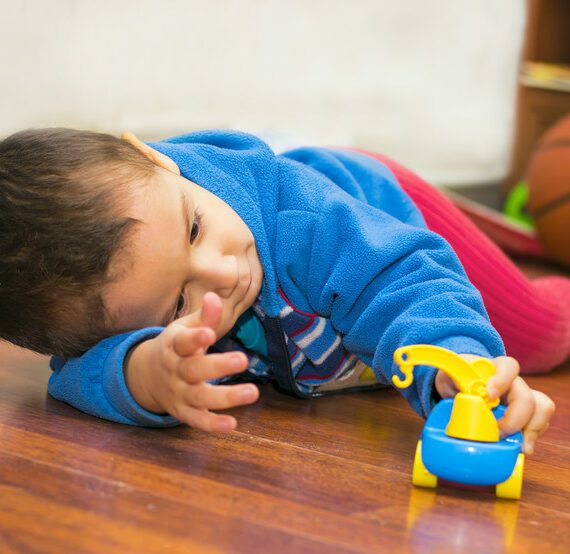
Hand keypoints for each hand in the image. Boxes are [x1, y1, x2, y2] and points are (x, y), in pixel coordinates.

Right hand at [125, 292, 258, 431]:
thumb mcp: (185, 328)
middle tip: (243, 360)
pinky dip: (213, 425)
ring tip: (252, 393)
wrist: (147, 375)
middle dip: (218, 366)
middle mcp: (174, 370)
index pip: (183, 342)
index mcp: (174, 346)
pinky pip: (197, 421)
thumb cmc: (177, 345)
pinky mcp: (183, 412)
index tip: (210, 333)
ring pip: (200, 398)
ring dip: (226, 397)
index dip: (195, 338)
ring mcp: (178, 393)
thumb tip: (214, 297)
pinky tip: (232, 425)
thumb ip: (204, 316)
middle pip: (194, 370)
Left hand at [434, 355, 554, 453]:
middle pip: (526, 396)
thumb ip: (453, 381)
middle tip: (498, 432)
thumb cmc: (456, 380)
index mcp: (495, 369)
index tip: (490, 395)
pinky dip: (532, 436)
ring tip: (520, 445)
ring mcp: (522, 398)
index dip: (502, 380)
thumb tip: (464, 393)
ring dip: (532, 429)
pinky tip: (521, 446)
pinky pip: (538, 424)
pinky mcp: (525, 415)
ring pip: (541, 409)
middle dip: (514, 418)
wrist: (459, 388)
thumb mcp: (448, 377)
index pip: (508, 366)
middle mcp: (513, 382)